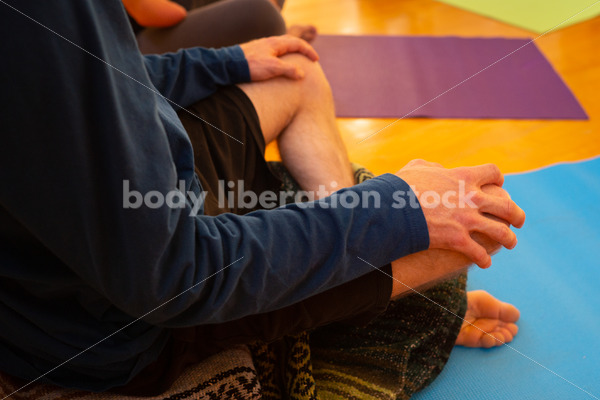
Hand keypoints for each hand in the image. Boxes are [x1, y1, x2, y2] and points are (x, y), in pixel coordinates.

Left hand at [240, 35, 318, 80]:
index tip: (316, 59)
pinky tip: (278, 64)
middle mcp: (270, 42)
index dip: (308, 51)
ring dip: (291, 51)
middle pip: (290, 41)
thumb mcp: (273, 68)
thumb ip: (289, 70)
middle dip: (301, 49)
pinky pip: (273, 51)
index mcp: (276, 43)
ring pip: (281, 46)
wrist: (229, 65)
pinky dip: (282, 56)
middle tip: (309, 57)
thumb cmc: (251, 66)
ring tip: (296, 60)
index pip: (297, 44)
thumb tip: (302, 74)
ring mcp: (262, 47)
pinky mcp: (255, 53)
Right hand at [395, 159, 525, 267]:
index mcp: (463, 176)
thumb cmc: (400, 187)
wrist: (392, 208)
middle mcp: (472, 197)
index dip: (498, 180)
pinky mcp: (458, 240)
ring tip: (510, 243)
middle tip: (518, 220)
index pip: (493, 173)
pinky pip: (479, 253)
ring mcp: (467, 220)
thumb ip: (432, 166)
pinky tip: (484, 263)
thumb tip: (439, 168)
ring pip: (500, 231)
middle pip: (506, 205)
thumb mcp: (417, 168)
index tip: (499, 186)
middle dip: (516, 214)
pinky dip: (484, 259)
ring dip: (508, 238)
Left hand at [456, 290, 519, 347]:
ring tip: (501, 334)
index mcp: (488, 310)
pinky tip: (490, 337)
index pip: (504, 320)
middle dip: (508, 332)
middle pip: (502, 330)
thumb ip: (503, 309)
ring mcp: (478, 330)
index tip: (512, 324)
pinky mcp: (470, 340)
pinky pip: (485, 343)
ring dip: (501, 337)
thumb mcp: (487, 301)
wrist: (449, 312)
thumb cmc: (468, 302)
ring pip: (496, 338)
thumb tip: (517, 316)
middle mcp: (484, 320)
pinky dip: (490, 342)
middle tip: (508, 330)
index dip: (510, 324)